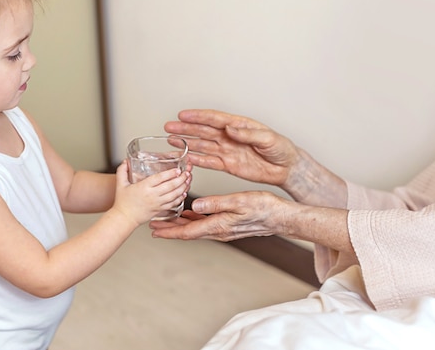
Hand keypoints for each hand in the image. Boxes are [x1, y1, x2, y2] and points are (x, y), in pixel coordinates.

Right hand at [112, 161, 190, 225]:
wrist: (124, 218)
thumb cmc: (122, 202)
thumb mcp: (120, 184)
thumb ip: (122, 171)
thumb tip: (125, 161)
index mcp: (143, 187)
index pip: (159, 178)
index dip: (170, 173)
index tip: (177, 169)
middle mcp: (152, 195)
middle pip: (170, 186)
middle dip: (181, 179)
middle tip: (187, 173)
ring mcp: (157, 203)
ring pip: (174, 195)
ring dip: (183, 187)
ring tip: (188, 180)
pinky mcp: (160, 210)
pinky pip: (173, 203)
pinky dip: (180, 198)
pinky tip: (183, 193)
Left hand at [149, 191, 288, 241]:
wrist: (281, 217)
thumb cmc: (264, 208)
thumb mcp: (239, 201)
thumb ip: (216, 203)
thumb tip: (195, 204)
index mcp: (218, 225)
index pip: (188, 232)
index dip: (169, 231)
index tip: (154, 230)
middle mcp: (219, 230)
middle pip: (188, 232)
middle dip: (169, 229)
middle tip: (153, 225)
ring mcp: (223, 228)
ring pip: (195, 228)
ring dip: (179, 225)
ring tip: (166, 219)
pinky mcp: (228, 224)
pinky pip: (205, 224)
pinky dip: (193, 219)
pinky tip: (190, 212)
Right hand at [164, 109, 298, 185]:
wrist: (287, 168)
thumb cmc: (281, 149)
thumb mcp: (268, 138)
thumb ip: (247, 133)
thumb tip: (230, 128)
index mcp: (239, 125)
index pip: (214, 119)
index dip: (198, 117)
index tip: (182, 115)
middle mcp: (230, 136)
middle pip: (203, 131)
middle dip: (185, 129)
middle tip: (169, 127)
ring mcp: (228, 151)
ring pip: (202, 145)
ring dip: (187, 143)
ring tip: (171, 140)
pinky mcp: (228, 165)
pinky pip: (209, 162)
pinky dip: (197, 160)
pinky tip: (186, 157)